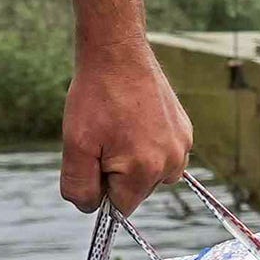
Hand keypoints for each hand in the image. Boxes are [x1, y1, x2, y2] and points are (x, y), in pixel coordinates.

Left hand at [63, 44, 194, 214]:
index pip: (120, 207)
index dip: (101, 188)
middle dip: (118, 174)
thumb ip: (79, 186)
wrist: (117, 52)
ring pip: (152, 174)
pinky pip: (164, 154)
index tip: (94, 158)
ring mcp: (182, 144)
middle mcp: (172, 161)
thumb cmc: (95, 96)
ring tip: (119, 128)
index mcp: (145, 170)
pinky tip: (133, 121)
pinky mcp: (185, 129)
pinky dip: (148, 146)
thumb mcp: (74, 145)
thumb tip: (90, 207)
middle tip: (104, 137)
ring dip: (134, 161)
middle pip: (137, 191)